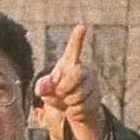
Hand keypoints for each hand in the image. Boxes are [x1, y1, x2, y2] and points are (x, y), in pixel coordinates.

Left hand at [33, 24, 106, 139]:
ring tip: (67, 101)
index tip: (82, 27)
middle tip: (60, 93)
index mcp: (70, 64)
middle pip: (77, 74)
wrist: (72, 109)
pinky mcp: (97, 98)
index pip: (73, 49)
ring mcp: (93, 84)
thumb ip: (43, 86)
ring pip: (79, 95)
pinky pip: (82, 107)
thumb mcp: (46, 89)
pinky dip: (73, 112)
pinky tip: (74, 108)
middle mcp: (85, 70)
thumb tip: (43, 88)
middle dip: (64, 87)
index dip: (77, 38)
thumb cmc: (58, 93)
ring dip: (68, 103)